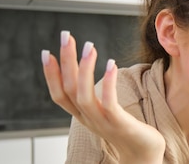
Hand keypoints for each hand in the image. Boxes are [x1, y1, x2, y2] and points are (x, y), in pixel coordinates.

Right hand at [41, 31, 164, 162]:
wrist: (143, 155)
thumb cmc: (127, 130)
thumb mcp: (104, 112)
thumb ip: (93, 97)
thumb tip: (86, 73)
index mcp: (83, 115)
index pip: (59, 94)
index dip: (50, 75)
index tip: (45, 52)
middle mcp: (89, 119)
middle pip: (69, 89)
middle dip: (65, 61)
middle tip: (66, 36)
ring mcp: (103, 122)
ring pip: (84, 95)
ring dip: (85, 69)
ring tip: (89, 46)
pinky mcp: (120, 124)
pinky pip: (109, 103)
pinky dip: (108, 83)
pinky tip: (111, 63)